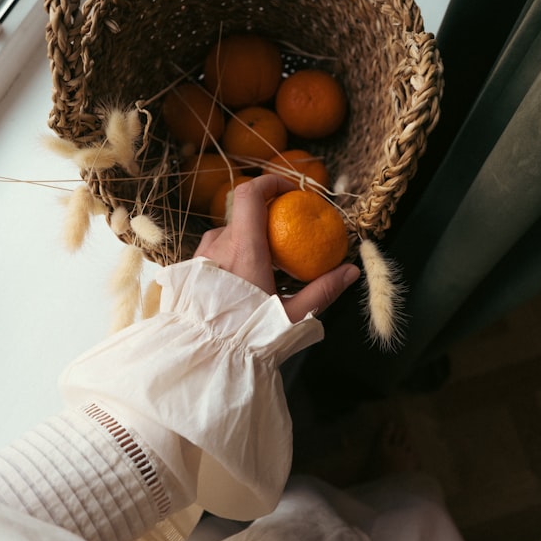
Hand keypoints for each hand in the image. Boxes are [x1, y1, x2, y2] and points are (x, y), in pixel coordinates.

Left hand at [195, 174, 359, 322]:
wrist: (207, 358)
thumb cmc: (249, 335)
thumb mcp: (292, 315)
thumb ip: (322, 289)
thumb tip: (350, 270)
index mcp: (243, 248)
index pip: (250, 194)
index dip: (270, 182)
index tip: (289, 190)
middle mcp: (218, 245)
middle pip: (242, 218)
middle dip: (265, 225)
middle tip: (284, 245)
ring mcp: (200, 257)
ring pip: (226, 236)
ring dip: (246, 244)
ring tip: (262, 270)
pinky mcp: (190, 272)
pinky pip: (212, 253)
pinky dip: (229, 258)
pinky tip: (240, 283)